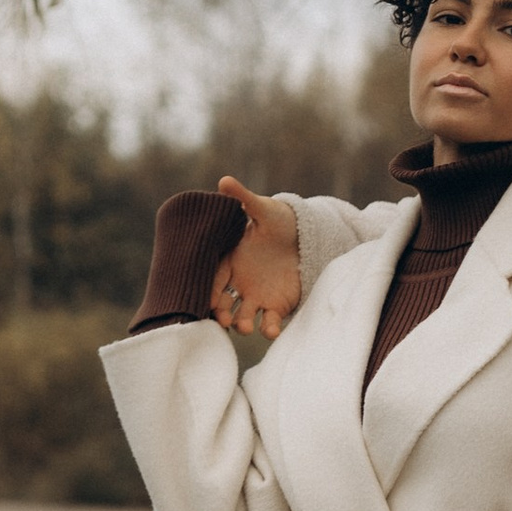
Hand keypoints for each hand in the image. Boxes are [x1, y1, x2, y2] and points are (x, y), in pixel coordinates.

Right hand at [210, 178, 303, 340]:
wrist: (303, 235)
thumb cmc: (277, 220)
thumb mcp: (262, 208)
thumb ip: (244, 199)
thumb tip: (225, 180)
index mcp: (229, 261)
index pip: (214, 279)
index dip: (210, 291)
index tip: (209, 301)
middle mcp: (238, 282)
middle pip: (223, 303)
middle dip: (221, 313)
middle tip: (224, 320)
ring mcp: (255, 296)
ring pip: (242, 316)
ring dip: (241, 324)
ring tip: (244, 327)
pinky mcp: (276, 305)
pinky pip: (268, 321)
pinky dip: (268, 328)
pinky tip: (271, 330)